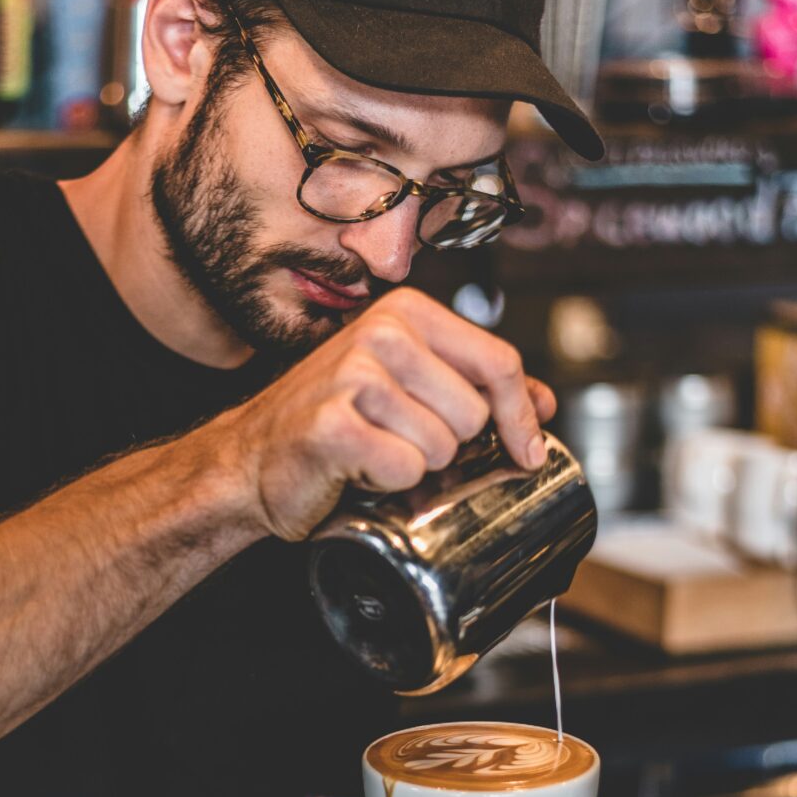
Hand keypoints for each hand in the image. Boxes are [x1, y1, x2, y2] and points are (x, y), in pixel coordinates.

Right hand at [221, 286, 555, 540]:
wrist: (253, 458)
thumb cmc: (334, 421)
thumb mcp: (409, 388)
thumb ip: (475, 386)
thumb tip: (543, 403)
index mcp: (406, 314)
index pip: (498, 363)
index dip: (520, 416)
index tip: (527, 451)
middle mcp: (380, 333)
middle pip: (473, 414)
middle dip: (446, 444)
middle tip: (398, 439)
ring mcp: (353, 375)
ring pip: (441, 446)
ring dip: (413, 464)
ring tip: (373, 449)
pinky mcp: (332, 423)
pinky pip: (404, 468)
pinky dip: (386, 483)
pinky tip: (355, 467)